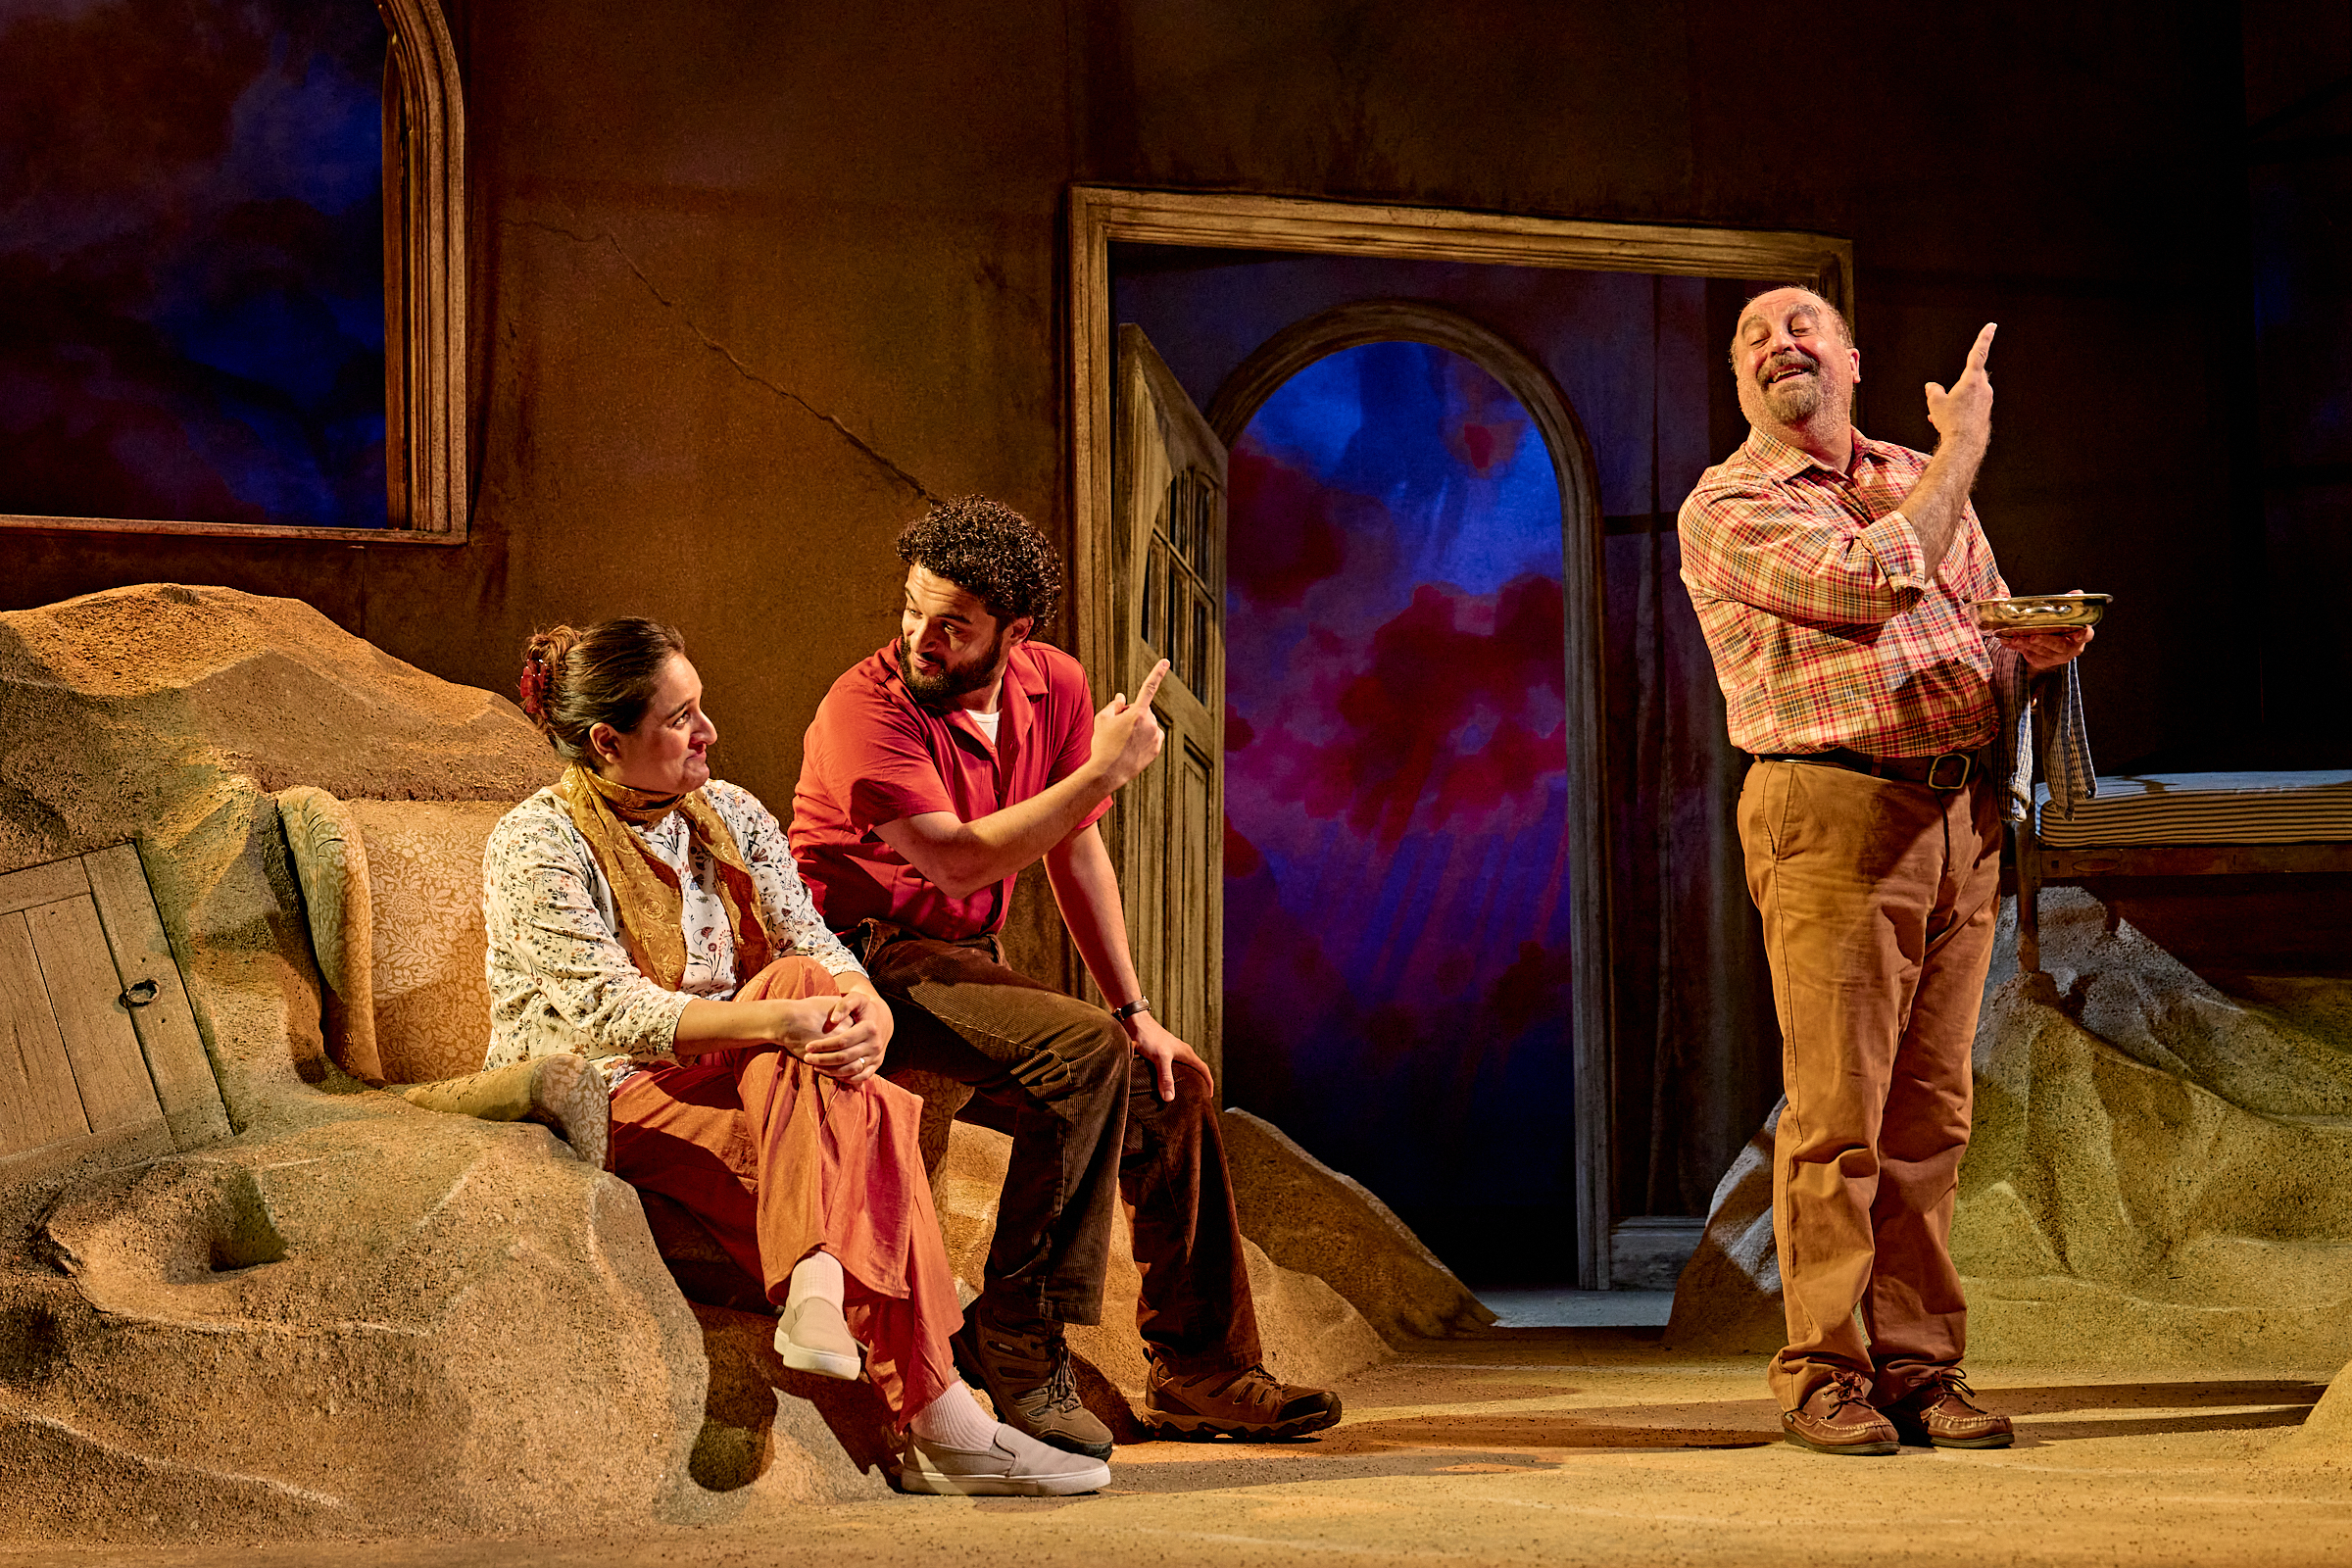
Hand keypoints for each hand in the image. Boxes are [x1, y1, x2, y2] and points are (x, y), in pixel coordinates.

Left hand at [797, 988, 892, 1083]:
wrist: (882, 1019)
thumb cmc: (863, 1008)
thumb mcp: (856, 999)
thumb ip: (843, 1005)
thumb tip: (833, 1020)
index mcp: (869, 1028)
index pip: (843, 1041)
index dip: (824, 1045)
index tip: (808, 1046)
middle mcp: (875, 1044)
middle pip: (845, 1057)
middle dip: (823, 1059)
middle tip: (807, 1058)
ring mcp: (877, 1056)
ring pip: (852, 1070)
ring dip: (832, 1071)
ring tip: (815, 1066)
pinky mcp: (877, 1065)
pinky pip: (861, 1076)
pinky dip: (846, 1078)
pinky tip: (830, 1074)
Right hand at [1088, 659, 1169, 787]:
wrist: (1107, 772)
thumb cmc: (1102, 744)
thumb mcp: (1101, 719)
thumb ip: (1114, 705)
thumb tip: (1122, 696)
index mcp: (1137, 713)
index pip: (1148, 687)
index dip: (1157, 672)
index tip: (1165, 661)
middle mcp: (1150, 723)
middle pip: (1142, 710)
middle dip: (1132, 713)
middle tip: (1117, 728)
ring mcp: (1155, 737)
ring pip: (1148, 724)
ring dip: (1138, 727)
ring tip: (1122, 741)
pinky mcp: (1156, 749)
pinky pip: (1152, 737)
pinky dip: (1144, 738)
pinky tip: (1131, 747)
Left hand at [1125, 1012, 1210, 1102]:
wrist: (1135, 1021)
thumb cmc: (1149, 1036)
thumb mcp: (1160, 1058)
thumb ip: (1165, 1077)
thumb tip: (1170, 1098)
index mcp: (1186, 1053)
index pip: (1203, 1068)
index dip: (1208, 1082)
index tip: (1210, 1096)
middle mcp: (1181, 1051)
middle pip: (1195, 1068)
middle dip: (1199, 1082)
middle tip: (1197, 1097)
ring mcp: (1170, 1051)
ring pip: (1182, 1067)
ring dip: (1184, 1079)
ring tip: (1181, 1093)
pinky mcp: (1160, 1052)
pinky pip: (1170, 1067)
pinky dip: (1171, 1076)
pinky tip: (1163, 1083)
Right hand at [1926, 323, 1996, 451]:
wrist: (1965, 444)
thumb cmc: (1951, 421)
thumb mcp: (1935, 403)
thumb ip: (1933, 391)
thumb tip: (1931, 386)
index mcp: (1972, 380)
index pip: (1978, 353)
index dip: (1984, 338)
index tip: (1992, 326)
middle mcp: (1983, 388)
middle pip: (1971, 377)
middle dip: (1959, 383)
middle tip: (1944, 398)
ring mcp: (1987, 400)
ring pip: (1970, 394)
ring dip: (1957, 400)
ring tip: (1941, 415)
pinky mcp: (1985, 413)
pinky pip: (1972, 406)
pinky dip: (1960, 410)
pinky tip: (1947, 422)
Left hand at [1997, 590, 2095, 671]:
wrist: (2049, 647)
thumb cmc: (2059, 628)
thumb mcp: (2064, 616)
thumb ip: (2068, 605)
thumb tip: (2077, 592)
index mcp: (2079, 637)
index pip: (2086, 635)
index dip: (2083, 634)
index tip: (2080, 632)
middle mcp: (2069, 649)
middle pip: (2059, 646)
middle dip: (2045, 641)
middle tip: (2033, 637)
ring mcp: (2055, 657)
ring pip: (2041, 651)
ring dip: (2026, 644)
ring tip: (2015, 637)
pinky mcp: (2041, 662)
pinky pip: (2027, 654)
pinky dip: (2016, 647)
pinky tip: (2007, 640)